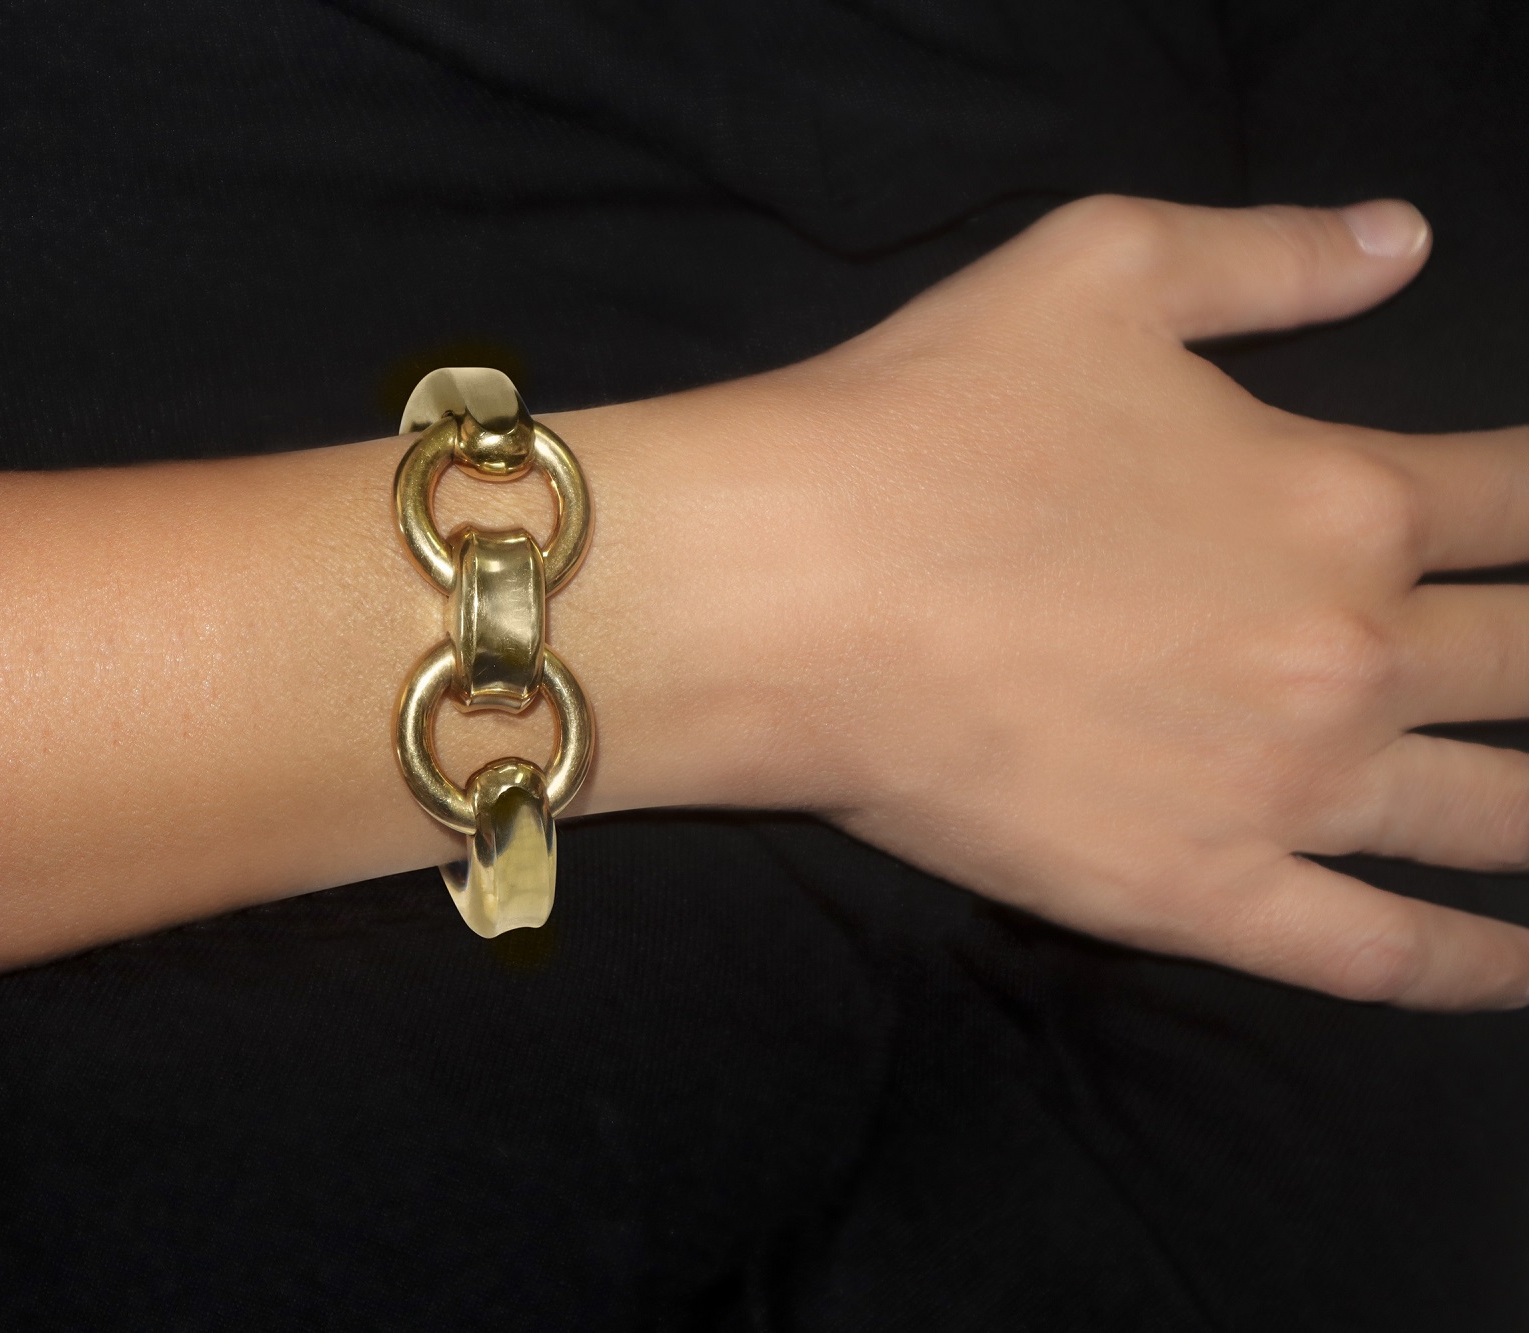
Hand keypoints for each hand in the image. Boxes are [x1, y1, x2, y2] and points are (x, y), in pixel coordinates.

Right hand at [650, 196, 1528, 1009]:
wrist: (784, 591)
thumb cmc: (927, 419)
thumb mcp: (1102, 266)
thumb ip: (1272, 255)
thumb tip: (1404, 239)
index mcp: (1344, 496)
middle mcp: (1348, 651)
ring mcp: (1283, 791)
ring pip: (1493, 814)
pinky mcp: (1197, 896)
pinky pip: (1378, 955)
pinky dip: (1471, 969)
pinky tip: (1522, 967)